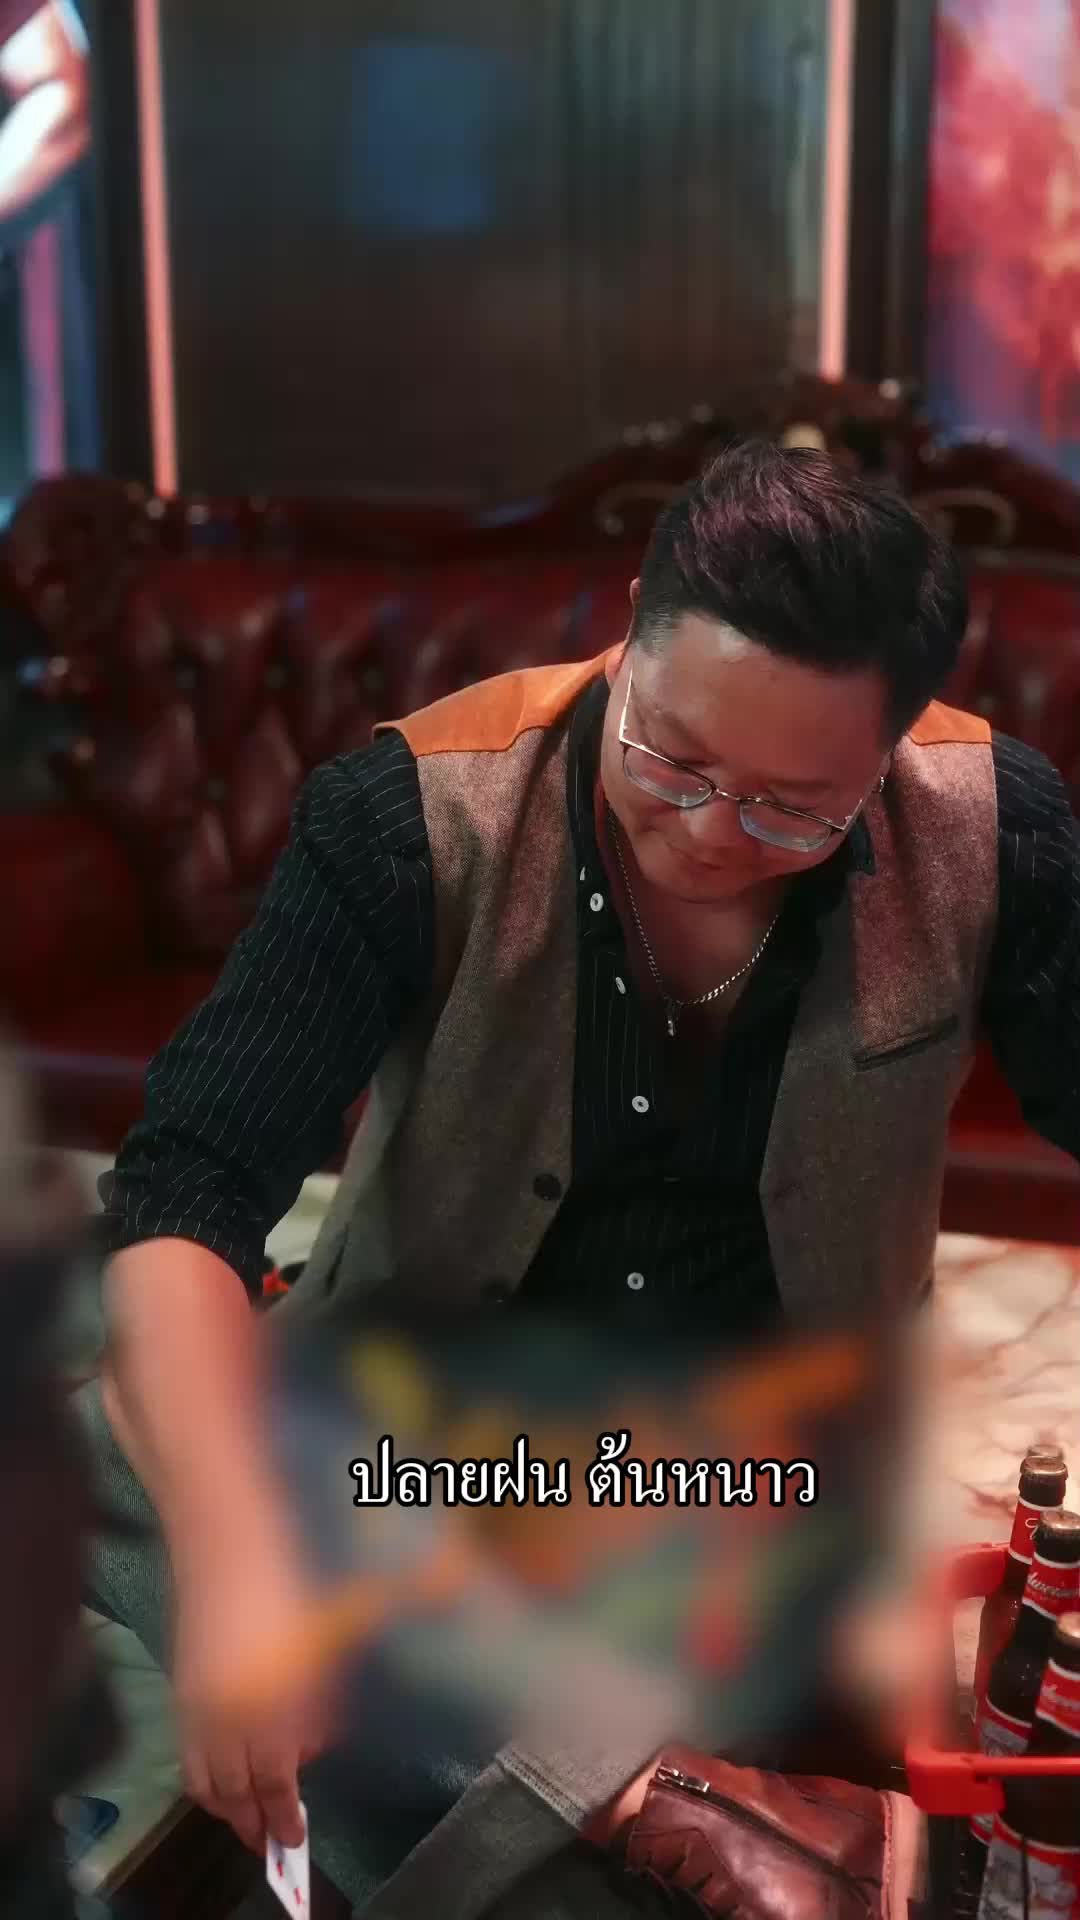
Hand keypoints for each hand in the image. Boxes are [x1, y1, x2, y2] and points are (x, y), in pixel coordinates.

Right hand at [172, 1542, 329, 1854]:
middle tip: (274, 1845)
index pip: (275, 1779)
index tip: (295, 1839)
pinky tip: (222, 1778)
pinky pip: (188, 1754)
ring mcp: (197, 1702)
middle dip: (253, 1822)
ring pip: (204, 1779)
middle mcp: (225, 1712)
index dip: (284, 1815)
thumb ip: (324, 1700)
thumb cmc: (291, 1574)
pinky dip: (204, 1779)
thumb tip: (315, 1743)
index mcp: (266, 1701)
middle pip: (235, 1789)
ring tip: (247, 1822)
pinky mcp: (181, 1688)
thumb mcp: (328, 1637)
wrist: (225, 1536)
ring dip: (226, 1807)